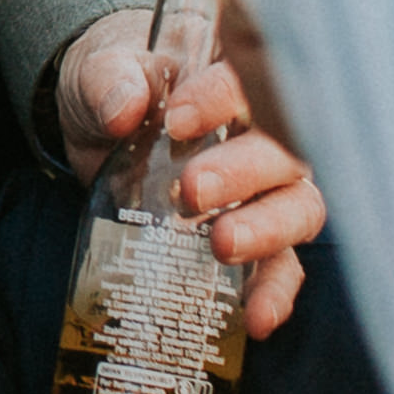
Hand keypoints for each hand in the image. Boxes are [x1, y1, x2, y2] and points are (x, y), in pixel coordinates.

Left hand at [52, 1, 321, 338]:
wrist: (100, 123)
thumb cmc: (113, 88)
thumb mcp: (96, 74)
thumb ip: (108, 81)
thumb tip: (123, 108)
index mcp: (231, 83)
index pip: (247, 82)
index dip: (221, 99)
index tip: (180, 120)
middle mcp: (264, 137)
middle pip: (282, 152)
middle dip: (244, 173)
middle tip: (194, 192)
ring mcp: (265, 192)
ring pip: (297, 208)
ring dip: (268, 231)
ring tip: (223, 245)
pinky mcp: (252, 241)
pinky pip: (281, 268)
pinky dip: (274, 293)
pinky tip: (254, 319)